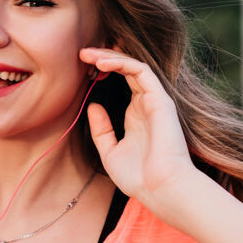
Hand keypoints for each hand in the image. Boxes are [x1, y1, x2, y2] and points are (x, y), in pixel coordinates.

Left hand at [79, 47, 196, 214]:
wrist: (160, 189)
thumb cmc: (139, 178)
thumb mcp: (110, 152)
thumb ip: (101, 129)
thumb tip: (93, 105)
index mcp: (137, 115)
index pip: (122, 81)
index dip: (104, 70)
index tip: (82, 68)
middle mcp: (146, 105)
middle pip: (127, 70)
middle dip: (104, 57)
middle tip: (82, 53)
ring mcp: (154, 101)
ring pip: (134, 66)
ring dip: (111, 56)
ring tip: (89, 54)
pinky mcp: (160, 100)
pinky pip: (142, 71)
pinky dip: (123, 62)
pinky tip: (104, 63)